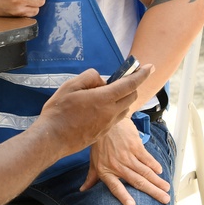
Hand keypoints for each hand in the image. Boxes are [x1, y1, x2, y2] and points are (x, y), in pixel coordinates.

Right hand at [35, 66, 152, 159]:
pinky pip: (116, 117)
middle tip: (118, 80)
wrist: (53, 138)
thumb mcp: (69, 86)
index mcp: (103, 99)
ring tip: (104, 94)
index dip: (141, 74)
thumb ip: (89, 78)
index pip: (130, 84)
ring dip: (123, 98)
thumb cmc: (58, 111)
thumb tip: (102, 80)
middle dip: (131, 86)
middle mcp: (111, 112)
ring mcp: (109, 124)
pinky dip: (115, 108)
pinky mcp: (104, 132)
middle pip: (131, 97)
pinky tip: (98, 108)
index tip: (150, 67)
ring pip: (125, 108)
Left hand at [80, 118, 170, 204]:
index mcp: (105, 170)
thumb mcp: (93, 161)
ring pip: (145, 171)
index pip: (115, 186)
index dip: (123, 196)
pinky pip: (147, 158)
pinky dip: (154, 165)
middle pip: (136, 181)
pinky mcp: (134, 145)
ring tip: (166, 189)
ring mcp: (126, 154)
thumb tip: (82, 190)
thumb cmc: (100, 144)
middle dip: (152, 191)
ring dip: (157, 181)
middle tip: (164, 199)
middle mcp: (116, 164)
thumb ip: (91, 178)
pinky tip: (160, 171)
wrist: (106, 121)